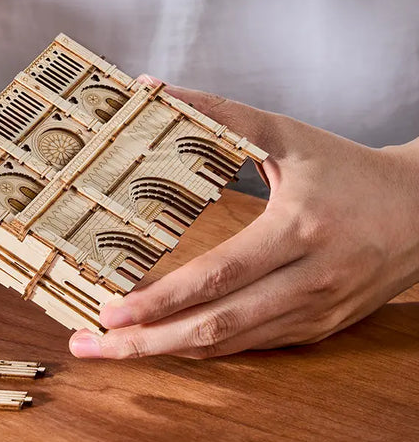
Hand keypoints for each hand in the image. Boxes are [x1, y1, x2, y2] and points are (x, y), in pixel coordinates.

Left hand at [69, 85, 418, 358]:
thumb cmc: (351, 171)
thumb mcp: (288, 136)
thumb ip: (219, 114)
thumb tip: (151, 88)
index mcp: (299, 230)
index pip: (216, 277)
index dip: (159, 300)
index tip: (109, 313)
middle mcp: (309, 282)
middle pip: (215, 326)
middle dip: (146, 344)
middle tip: (89, 346)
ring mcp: (316, 314)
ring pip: (230, 346)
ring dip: (168, 352)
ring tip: (114, 349)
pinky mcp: (319, 330)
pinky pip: (251, 347)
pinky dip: (205, 348)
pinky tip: (166, 343)